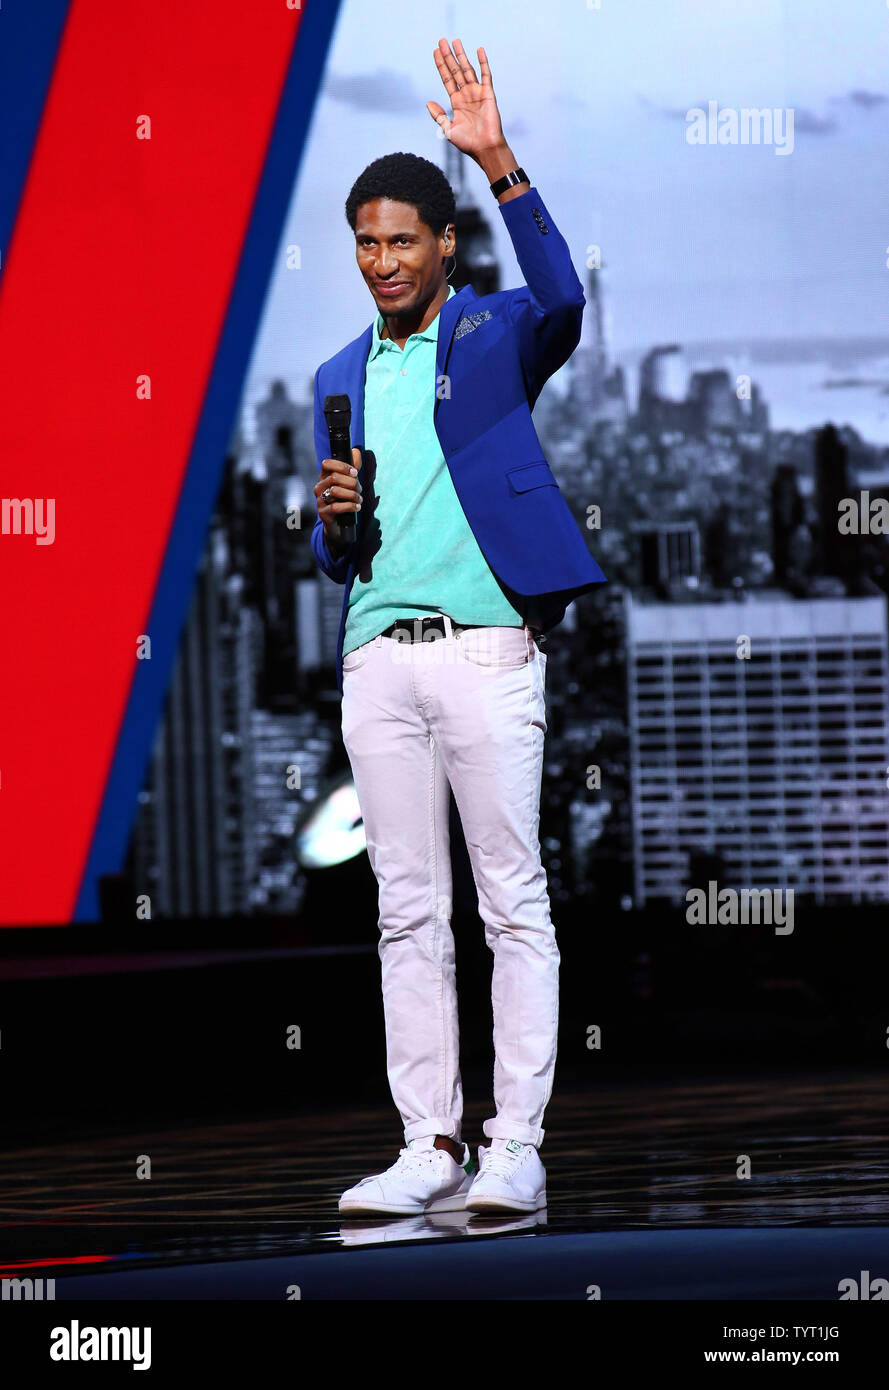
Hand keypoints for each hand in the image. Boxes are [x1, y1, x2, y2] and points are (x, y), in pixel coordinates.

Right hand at [315, 447, 361, 551]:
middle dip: (352, 483)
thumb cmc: (344, 499)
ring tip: (359, 499)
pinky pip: (337, 507)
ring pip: (336, 492)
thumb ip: (353, 466)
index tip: (355, 472)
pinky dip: (350, 506)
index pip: (326, 463)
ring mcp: (319, 500)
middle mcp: (319, 487)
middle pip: (335, 477)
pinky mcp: (323, 513)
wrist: (339, 524)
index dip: (342, 466)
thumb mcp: (349, 482)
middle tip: (360, 490)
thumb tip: (355, 450)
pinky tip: (357, 507)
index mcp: (324, 477)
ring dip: (352, 495)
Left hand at [426, 37, 505, 160]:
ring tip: (455, 41)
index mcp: (456, 102)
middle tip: (442, 41)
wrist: (485, 148)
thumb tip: (428, 103)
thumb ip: (438, 115)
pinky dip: (483, 62)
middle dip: (448, 56)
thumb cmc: (468, 143)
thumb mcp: (448, 129)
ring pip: (467, 69)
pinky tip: (479, 50)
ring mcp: (477, 93)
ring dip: (461, 55)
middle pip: (455, 71)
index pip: (447, 79)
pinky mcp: (488, 94)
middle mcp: (466, 95)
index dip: (441, 65)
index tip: (435, 52)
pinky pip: (485, 75)